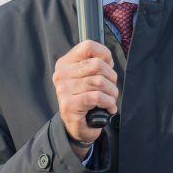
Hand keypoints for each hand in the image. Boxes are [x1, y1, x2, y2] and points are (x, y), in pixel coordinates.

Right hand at [53, 40, 117, 157]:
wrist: (77, 127)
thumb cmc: (87, 99)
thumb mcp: (89, 77)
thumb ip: (96, 63)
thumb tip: (107, 59)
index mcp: (65, 63)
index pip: (88, 46)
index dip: (104, 54)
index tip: (108, 66)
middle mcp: (61, 74)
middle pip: (97, 64)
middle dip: (111, 78)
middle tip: (111, 89)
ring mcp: (63, 89)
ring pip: (99, 81)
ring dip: (111, 92)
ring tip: (111, 99)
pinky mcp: (69, 104)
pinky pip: (97, 97)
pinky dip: (108, 102)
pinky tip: (108, 107)